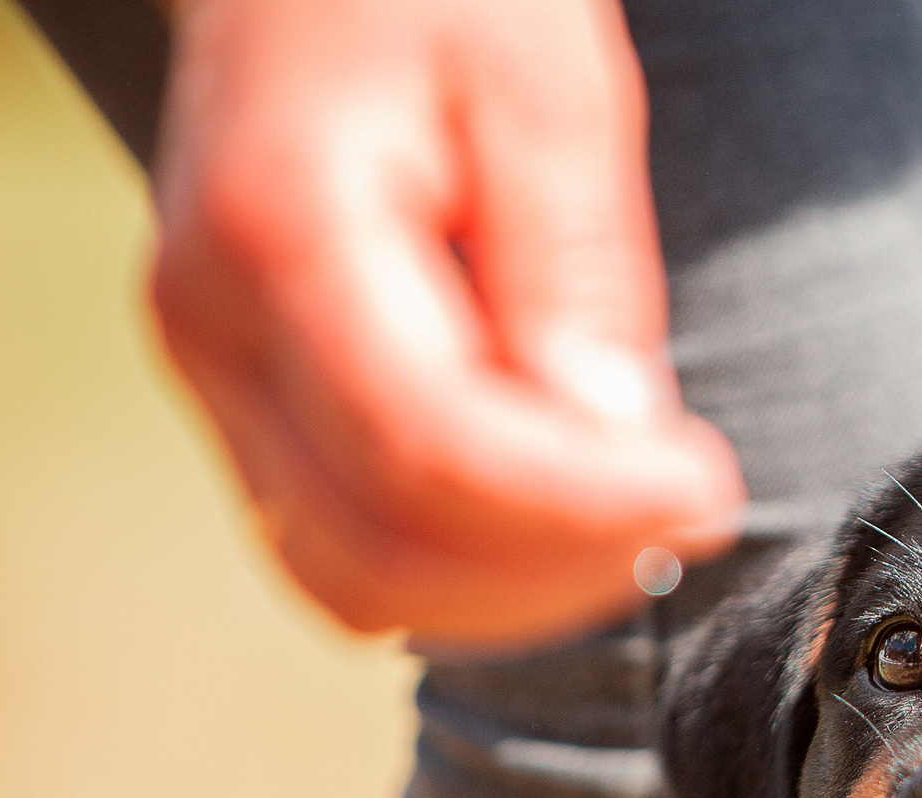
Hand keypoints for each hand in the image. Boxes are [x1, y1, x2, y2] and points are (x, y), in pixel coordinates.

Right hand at [150, 0, 742, 648]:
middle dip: (559, 567)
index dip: (582, 508)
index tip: (706, 485)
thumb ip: (575, 264)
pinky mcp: (250, 406)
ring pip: (354, 582)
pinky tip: (567, 508)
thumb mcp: (546, 83)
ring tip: (638, 509)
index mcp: (280, 230)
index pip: (428, 451)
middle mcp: (215, 325)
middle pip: (380, 553)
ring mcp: (217, 377)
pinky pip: (347, 550)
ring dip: (519, 590)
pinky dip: (468, 569)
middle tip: (692, 504)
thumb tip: (610, 438)